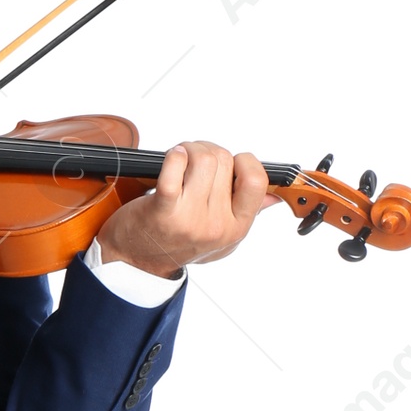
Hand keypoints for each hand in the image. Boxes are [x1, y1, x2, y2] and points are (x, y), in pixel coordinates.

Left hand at [96, 142, 277, 277]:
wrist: (136, 261)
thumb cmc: (176, 243)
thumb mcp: (219, 239)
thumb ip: (245, 215)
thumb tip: (273, 197)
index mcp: (236, 228)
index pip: (257, 182)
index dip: (245, 163)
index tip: (230, 165)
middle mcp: (215, 226)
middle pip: (224, 161)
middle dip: (208, 151)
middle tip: (193, 162)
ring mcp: (190, 219)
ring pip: (203, 158)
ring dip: (190, 149)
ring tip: (180, 161)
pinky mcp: (163, 210)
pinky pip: (175, 166)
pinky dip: (174, 155)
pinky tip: (172, 159)